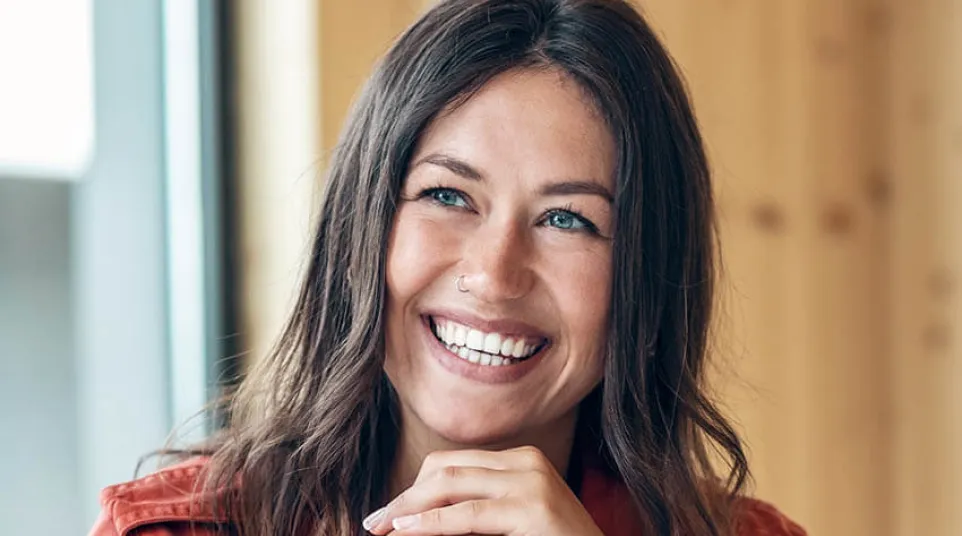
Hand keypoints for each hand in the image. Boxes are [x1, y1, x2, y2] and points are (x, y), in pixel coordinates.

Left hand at [362, 446, 603, 535]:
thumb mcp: (509, 523)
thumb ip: (474, 514)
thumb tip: (414, 518)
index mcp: (522, 460)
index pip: (451, 463)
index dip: (412, 488)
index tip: (388, 517)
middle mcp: (527, 462)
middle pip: (445, 469)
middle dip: (404, 497)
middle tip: (375, 526)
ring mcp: (532, 482)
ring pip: (450, 484)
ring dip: (408, 509)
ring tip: (383, 530)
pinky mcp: (534, 509)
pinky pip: (467, 515)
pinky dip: (430, 525)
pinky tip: (406, 532)